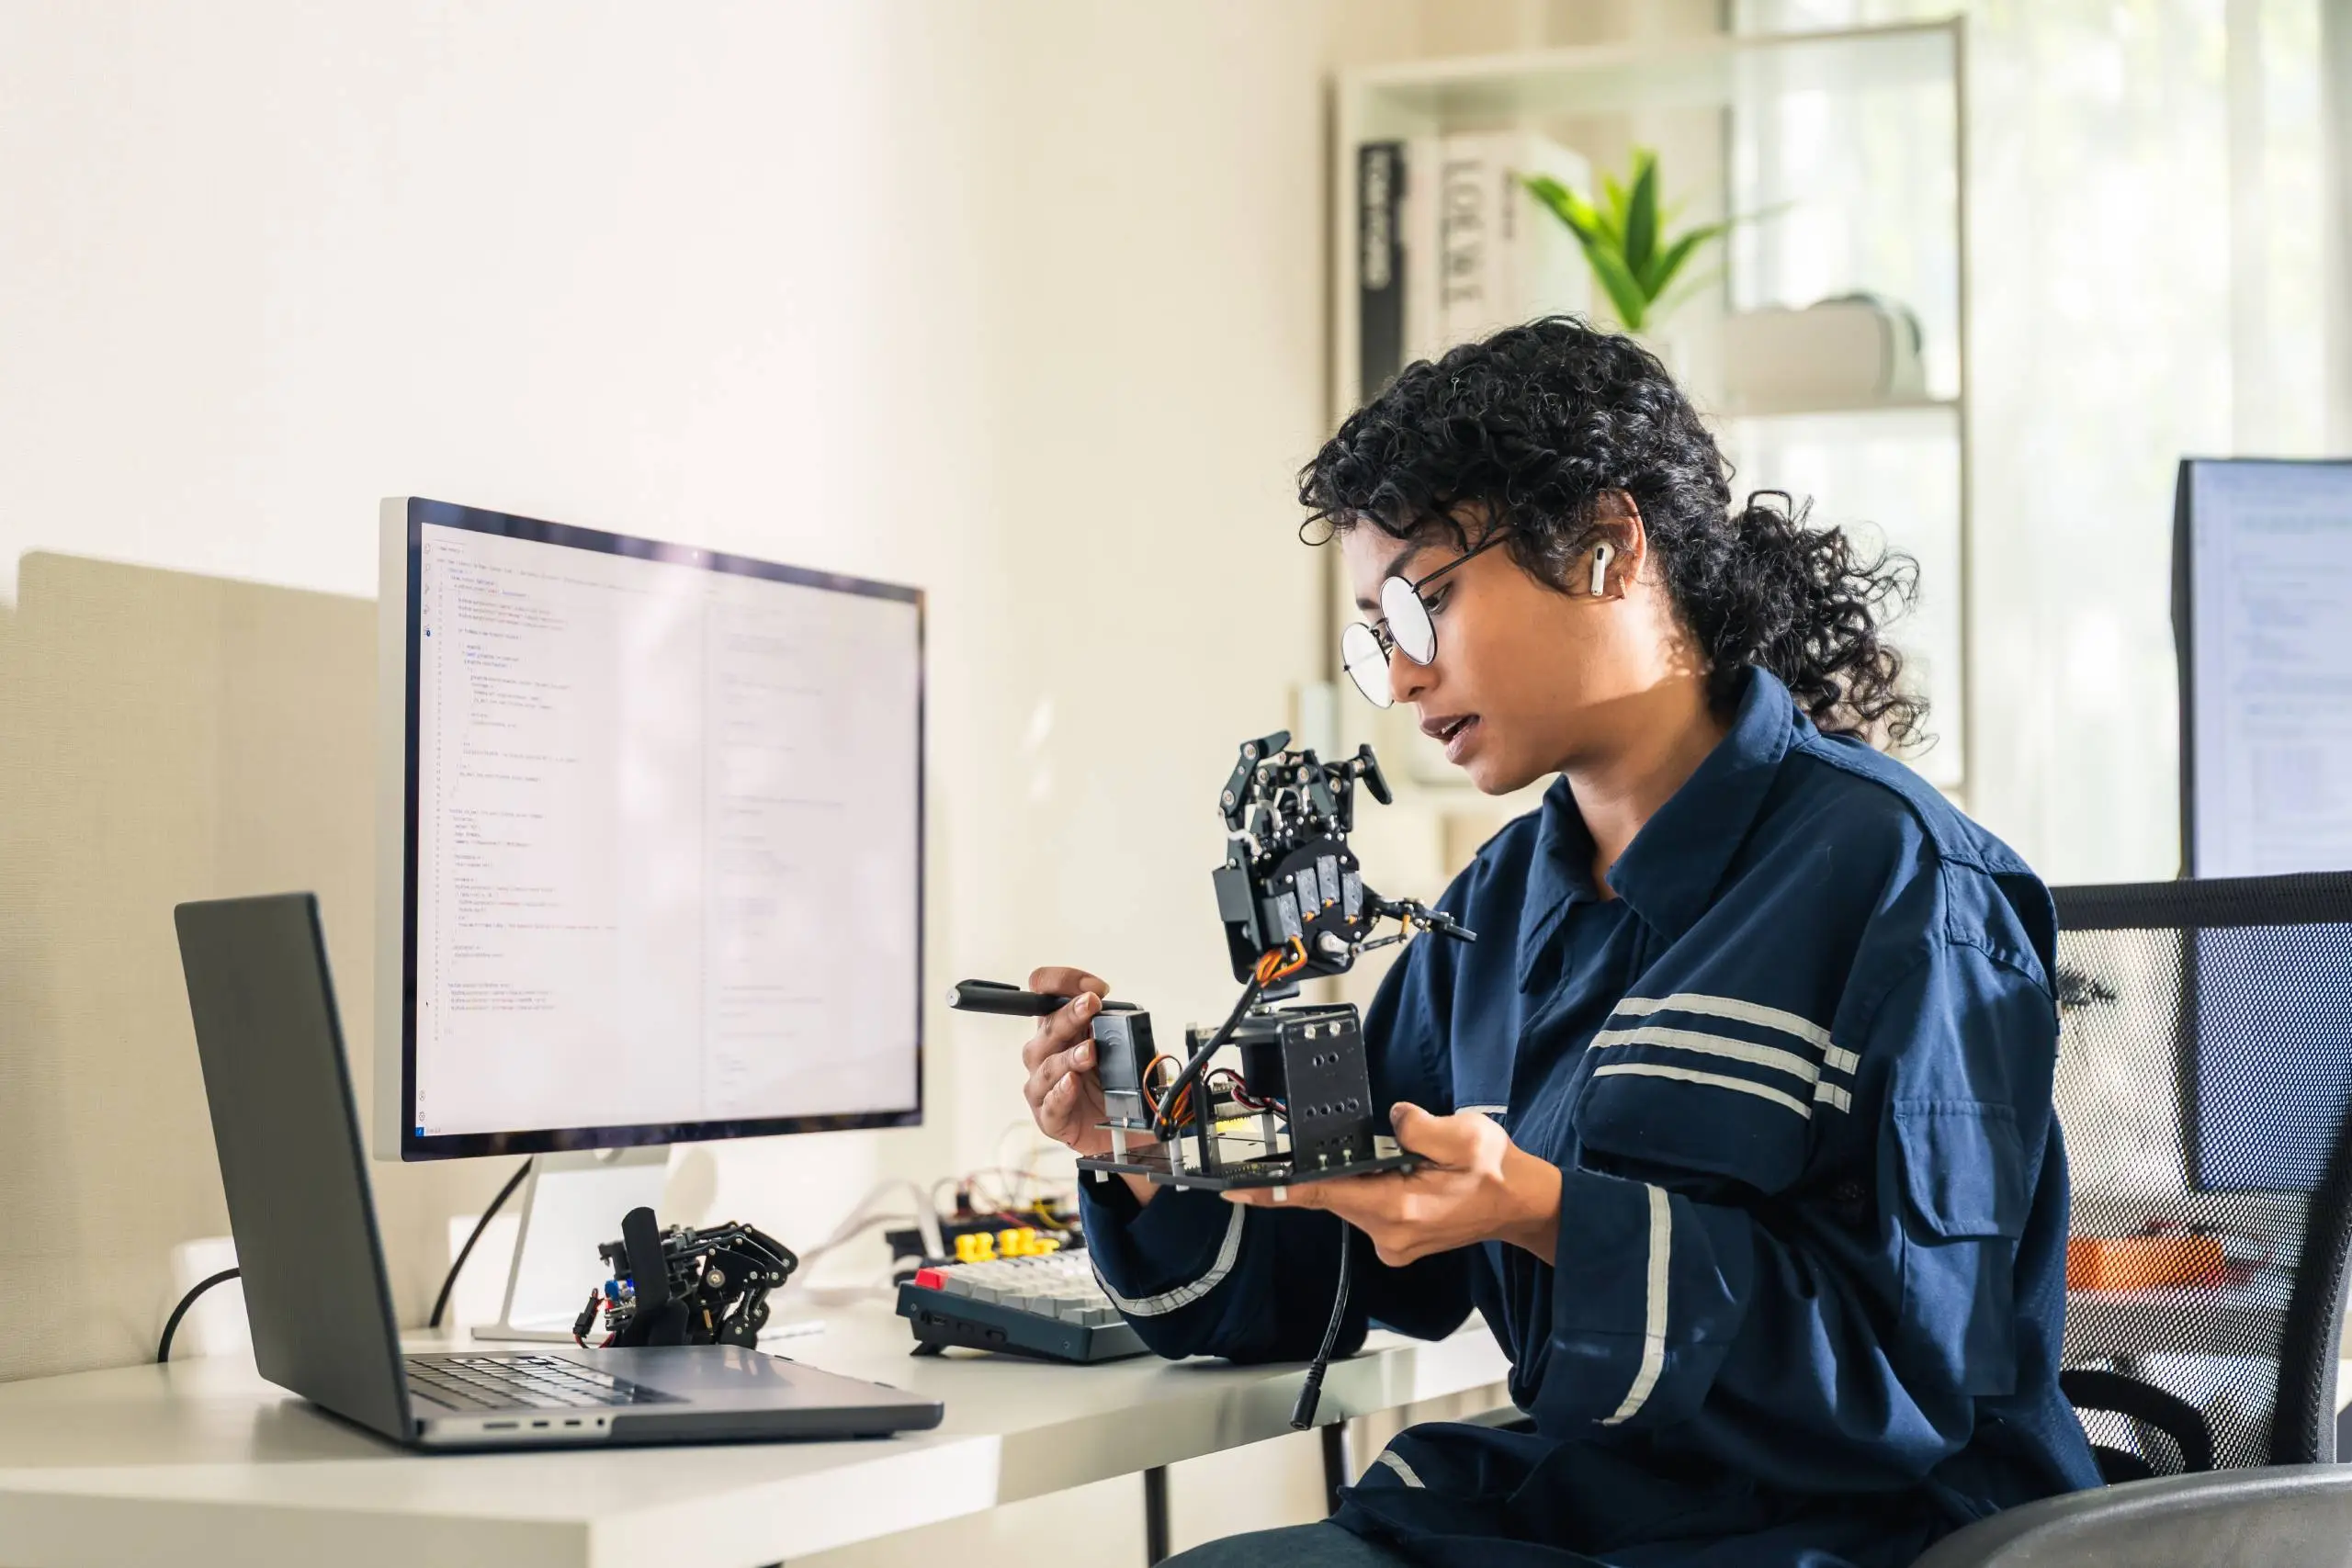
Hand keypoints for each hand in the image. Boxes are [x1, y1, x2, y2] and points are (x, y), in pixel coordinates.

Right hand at [1020, 966, 1115, 1158]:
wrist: (1126, 1133)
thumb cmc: (1118, 1087)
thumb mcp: (1129, 1052)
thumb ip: (1124, 1033)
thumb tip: (1128, 1018)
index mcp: (1063, 1030)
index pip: (1047, 993)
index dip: (1065, 982)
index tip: (1095, 987)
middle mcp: (1048, 1054)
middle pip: (1046, 1026)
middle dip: (1070, 1013)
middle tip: (1092, 1004)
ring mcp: (1045, 1086)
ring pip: (1045, 1065)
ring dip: (1068, 1056)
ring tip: (1089, 1052)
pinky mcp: (1050, 1117)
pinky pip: (1049, 1104)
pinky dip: (1060, 1093)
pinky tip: (1071, 1084)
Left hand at [1223, 1103, 1561, 1266]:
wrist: (1521, 1206)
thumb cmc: (1496, 1173)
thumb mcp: (1463, 1134)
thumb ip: (1417, 1124)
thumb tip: (1389, 1119)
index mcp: (1396, 1208)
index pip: (1318, 1195)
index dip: (1273, 1192)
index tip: (1235, 1192)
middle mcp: (1387, 1233)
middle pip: (1331, 1195)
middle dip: (1330, 1168)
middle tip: (1358, 1151)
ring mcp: (1391, 1242)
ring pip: (1349, 1200)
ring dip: (1359, 1177)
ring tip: (1404, 1160)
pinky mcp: (1397, 1241)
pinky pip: (1366, 1208)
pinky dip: (1370, 1188)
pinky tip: (1399, 1174)